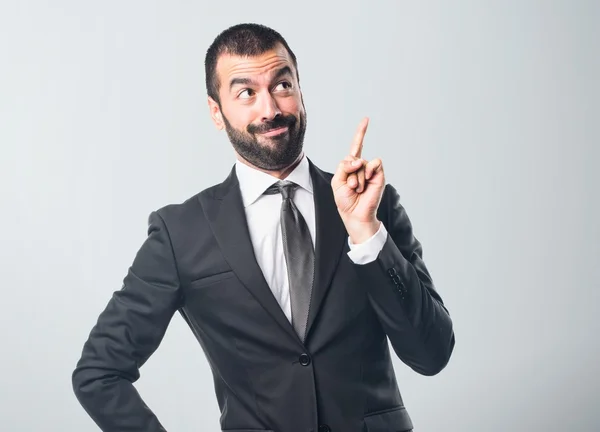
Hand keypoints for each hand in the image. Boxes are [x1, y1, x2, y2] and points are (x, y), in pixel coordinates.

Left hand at [331, 117, 385, 242]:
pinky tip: (366, 183)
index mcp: (351, 166)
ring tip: (358, 189)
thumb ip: (344, 166)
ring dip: (356, 177)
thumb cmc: (345, 200)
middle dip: (348, 172)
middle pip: (351, 157)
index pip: (356, 146)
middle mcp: (362, 166)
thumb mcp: (337, 181)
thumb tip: (359, 159)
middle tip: (351, 187)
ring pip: (360, 162)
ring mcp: (371, 170)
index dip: (361, 133)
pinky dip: (367, 172)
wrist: (355, 214)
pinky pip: (373, 163)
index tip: (367, 120)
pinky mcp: (379, 174)